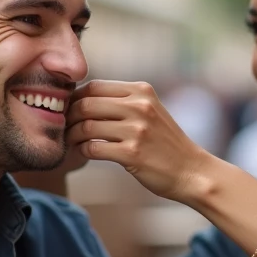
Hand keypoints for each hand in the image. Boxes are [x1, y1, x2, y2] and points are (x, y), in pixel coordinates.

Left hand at [66, 80, 212, 202]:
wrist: (192, 171)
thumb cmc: (165, 143)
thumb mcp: (151, 111)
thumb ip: (124, 101)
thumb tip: (82, 98)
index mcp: (142, 91)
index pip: (95, 85)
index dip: (75, 97)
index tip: (69, 109)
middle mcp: (140, 107)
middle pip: (86, 104)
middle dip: (69, 116)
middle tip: (64, 126)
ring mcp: (137, 131)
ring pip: (86, 126)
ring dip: (72, 135)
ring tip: (71, 141)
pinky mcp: (132, 154)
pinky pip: (93, 148)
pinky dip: (83, 150)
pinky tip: (84, 153)